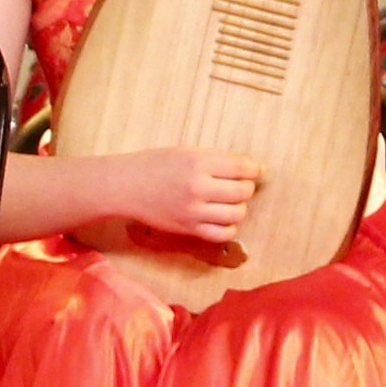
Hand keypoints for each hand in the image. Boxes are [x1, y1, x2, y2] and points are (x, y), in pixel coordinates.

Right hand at [86, 147, 261, 249]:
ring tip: (230, 202)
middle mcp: (198, 188)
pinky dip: (229, 227)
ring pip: (237, 214)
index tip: (258, 170)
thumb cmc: (156, 164)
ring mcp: (193, 211)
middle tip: (240, 184)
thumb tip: (248, 166)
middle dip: (247, 187)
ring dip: (239, 207)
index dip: (255, 169)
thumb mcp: (187, 152)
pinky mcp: (188, 229)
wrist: (127, 185)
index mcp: (199, 163)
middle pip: (243, 192)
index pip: (242, 168)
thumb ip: (217, 159)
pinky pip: (221, 234)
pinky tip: (223, 218)